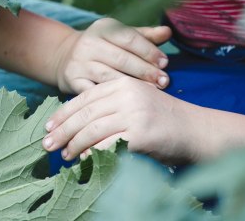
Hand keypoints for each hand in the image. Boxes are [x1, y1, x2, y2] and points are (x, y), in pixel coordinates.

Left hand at [41, 77, 199, 164]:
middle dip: (62, 130)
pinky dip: (92, 154)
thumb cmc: (164, 121)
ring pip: (92, 130)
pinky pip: (107, 145)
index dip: (63, 113)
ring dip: (74, 145)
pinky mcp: (140, 134)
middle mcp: (127, 94)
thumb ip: (111, 106)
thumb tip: (76, 123)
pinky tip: (84, 160)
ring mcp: (134, 113)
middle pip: (84, 114)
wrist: (197, 131)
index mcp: (123, 84)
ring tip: (64, 156)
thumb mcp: (136, 103)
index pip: (84, 98)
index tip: (48, 126)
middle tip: (47, 144)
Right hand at [52, 18, 171, 93]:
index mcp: (103, 28)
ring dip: (132, 85)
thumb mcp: (120, 36)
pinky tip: (127, 103)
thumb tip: (168, 32)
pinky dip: (111, 97)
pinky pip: (95, 91)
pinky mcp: (72, 80)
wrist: (66, 57)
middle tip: (164, 81)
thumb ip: (145, 36)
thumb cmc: (104, 47)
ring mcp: (79, 62)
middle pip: (121, 58)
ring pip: (109, 75)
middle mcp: (89, 43)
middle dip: (145, 70)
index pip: (129, 38)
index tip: (165, 63)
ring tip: (152, 92)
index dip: (148, 51)